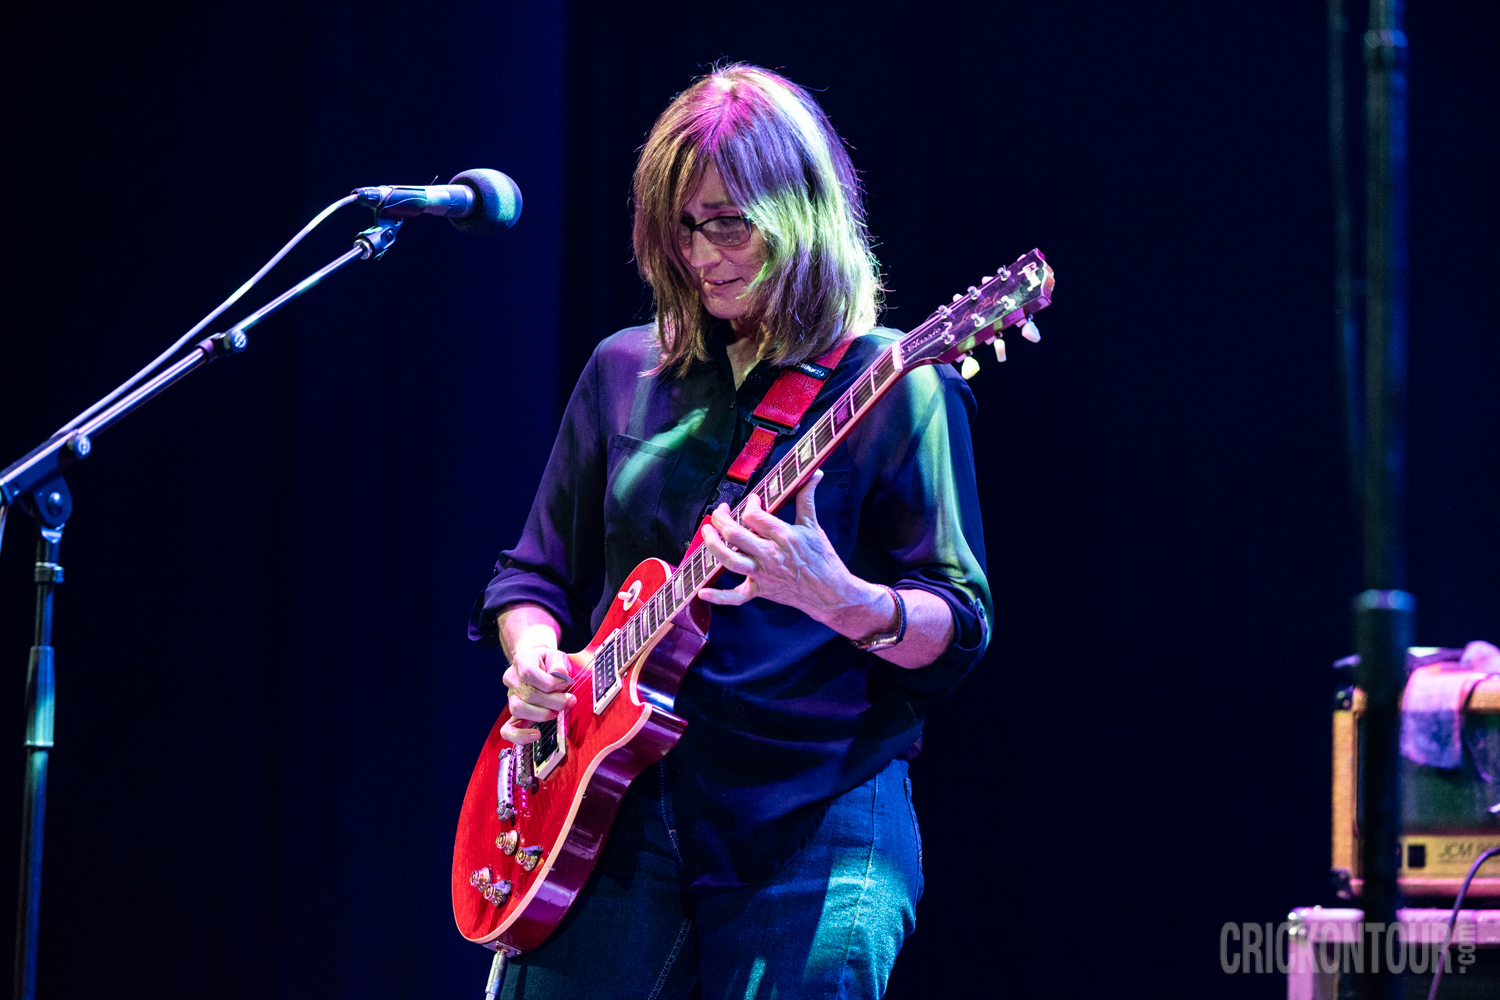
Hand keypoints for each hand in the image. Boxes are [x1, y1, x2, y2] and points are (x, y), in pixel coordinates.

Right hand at [495, 605, 575, 743]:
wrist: (539, 664)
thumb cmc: (549, 662)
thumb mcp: (557, 656)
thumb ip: (559, 664)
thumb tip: (560, 676)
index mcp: (521, 660)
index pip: (529, 673)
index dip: (549, 682)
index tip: (564, 683)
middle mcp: (512, 678)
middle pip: (528, 694)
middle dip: (554, 701)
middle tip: (569, 701)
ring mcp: (510, 696)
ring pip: (518, 709)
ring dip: (542, 713)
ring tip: (556, 711)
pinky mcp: (513, 712)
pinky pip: (507, 729)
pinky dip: (520, 735)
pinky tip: (536, 734)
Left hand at [696, 470, 859, 621]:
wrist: (831, 594)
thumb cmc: (823, 559)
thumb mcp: (814, 526)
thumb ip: (807, 498)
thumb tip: (814, 474)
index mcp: (784, 536)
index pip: (753, 516)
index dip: (748, 504)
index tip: (752, 501)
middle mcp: (770, 555)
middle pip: (734, 534)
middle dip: (720, 518)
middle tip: (720, 510)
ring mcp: (763, 574)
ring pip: (729, 560)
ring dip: (712, 545)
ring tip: (706, 532)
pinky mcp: (760, 590)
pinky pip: (736, 596)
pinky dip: (719, 596)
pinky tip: (702, 591)